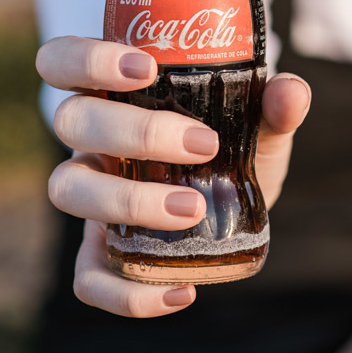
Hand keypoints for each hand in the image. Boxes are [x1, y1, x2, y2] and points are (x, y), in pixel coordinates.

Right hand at [36, 35, 310, 316]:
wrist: (234, 196)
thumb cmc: (231, 140)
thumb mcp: (256, 119)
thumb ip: (275, 104)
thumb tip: (289, 93)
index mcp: (111, 91)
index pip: (62, 61)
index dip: (88, 59)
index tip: (147, 68)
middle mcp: (88, 140)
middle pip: (73, 120)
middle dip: (137, 132)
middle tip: (204, 145)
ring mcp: (89, 195)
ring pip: (68, 189)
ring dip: (128, 200)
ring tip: (193, 209)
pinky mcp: (99, 252)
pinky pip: (88, 278)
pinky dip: (126, 293)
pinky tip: (182, 292)